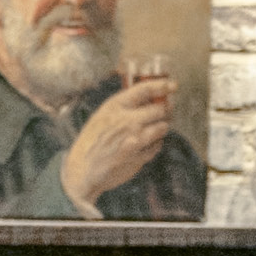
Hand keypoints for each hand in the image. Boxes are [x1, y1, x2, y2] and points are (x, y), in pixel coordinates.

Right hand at [60, 78, 174, 211]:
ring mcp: (135, 140)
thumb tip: (149, 97)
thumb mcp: (101, 117)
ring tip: (150, 131)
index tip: (172, 85)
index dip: (162, 85)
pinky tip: (143, 145)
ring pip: (163, 127)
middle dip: (164, 110)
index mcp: (115, 107)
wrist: (83, 170)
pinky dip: (155, 144)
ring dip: (160, 128)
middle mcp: (127, 121)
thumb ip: (123, 106)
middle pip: (160, 109)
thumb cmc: (91, 142)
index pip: (145, 89)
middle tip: (162, 113)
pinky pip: (158, 145)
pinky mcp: (140, 156)